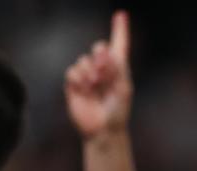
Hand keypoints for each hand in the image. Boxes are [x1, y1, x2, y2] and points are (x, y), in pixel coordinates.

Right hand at [64, 10, 132, 137]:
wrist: (104, 130)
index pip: (119, 46)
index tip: (121, 15)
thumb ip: (116, 68)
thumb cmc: (118, 112)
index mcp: (119, 70)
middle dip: (101, 56)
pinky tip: (85, 89)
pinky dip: (79, 78)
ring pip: (83, 60)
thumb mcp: (123, 88)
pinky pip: (72, 71)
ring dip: (90, 71)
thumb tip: (104, 50)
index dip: (120, 30)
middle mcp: (103, 71)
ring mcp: (88, 77)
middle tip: (105, 72)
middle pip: (98, 48)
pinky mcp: (74, 85)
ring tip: (95, 86)